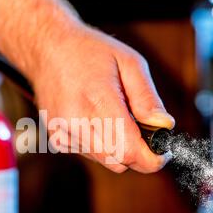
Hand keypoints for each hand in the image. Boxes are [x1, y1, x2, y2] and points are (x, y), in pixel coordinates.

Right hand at [32, 25, 174, 173]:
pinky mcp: (57, 139)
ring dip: (120, 147)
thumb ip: (147, 97)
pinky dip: (102, 144)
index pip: (127, 150)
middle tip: (145, 130)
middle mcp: (75, 121)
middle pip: (119, 162)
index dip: (151, 158)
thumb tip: (165, 126)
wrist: (48, 50)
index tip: (163, 152)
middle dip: (139, 153)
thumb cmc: (89, 52)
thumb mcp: (129, 62)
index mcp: (97, 100)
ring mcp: (63, 132)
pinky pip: (90, 155)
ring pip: (106, 161)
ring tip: (116, 116)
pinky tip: (97, 120)